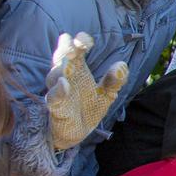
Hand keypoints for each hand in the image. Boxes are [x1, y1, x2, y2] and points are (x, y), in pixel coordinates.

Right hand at [44, 32, 128, 150]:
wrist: (75, 135)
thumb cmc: (87, 109)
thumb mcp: (105, 95)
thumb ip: (113, 81)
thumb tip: (122, 65)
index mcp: (78, 70)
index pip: (76, 50)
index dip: (80, 42)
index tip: (87, 41)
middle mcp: (65, 77)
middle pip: (61, 58)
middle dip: (66, 50)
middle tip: (72, 45)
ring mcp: (58, 92)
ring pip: (55, 76)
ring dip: (61, 69)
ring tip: (69, 65)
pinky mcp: (56, 109)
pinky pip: (54, 99)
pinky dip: (58, 92)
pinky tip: (64, 85)